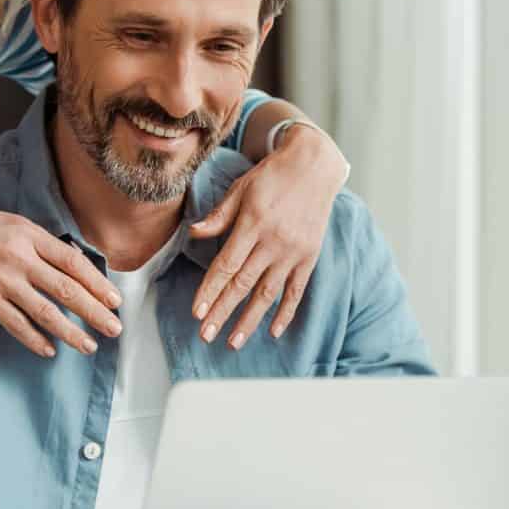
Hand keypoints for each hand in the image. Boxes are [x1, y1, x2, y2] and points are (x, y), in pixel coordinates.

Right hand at [0, 208, 121, 356]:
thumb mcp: (11, 224)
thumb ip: (39, 242)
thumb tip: (71, 262)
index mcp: (29, 235)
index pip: (73, 262)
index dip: (97, 283)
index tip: (114, 300)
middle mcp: (20, 258)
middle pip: (66, 290)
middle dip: (94, 312)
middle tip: (114, 328)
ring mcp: (3, 280)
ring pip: (45, 312)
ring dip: (70, 332)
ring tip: (89, 346)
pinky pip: (16, 324)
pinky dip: (34, 339)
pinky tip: (49, 350)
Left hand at [188, 124, 346, 347]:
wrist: (314, 166)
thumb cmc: (271, 176)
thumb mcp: (241, 188)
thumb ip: (219, 216)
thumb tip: (193, 233)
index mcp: (253, 222)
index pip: (226, 264)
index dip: (210, 289)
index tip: (197, 312)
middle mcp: (274, 240)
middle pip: (243, 284)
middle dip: (222, 311)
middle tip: (206, 334)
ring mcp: (294, 251)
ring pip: (268, 293)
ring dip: (250, 320)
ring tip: (234, 341)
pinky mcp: (309, 256)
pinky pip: (296, 290)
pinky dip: (286, 312)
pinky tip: (273, 331)